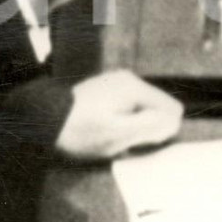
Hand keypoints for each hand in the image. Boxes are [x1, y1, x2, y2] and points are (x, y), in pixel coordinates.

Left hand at [55, 69, 183, 160]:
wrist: (45, 120)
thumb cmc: (80, 130)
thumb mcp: (118, 134)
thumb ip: (151, 126)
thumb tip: (177, 120)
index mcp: (134, 88)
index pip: (172, 108)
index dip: (163, 130)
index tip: (141, 141)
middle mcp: (129, 80)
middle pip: (158, 109)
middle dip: (147, 128)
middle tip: (124, 141)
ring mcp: (117, 83)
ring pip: (143, 110)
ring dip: (135, 127)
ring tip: (112, 137)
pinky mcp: (108, 90)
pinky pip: (129, 108)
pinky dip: (123, 122)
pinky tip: (105, 130)